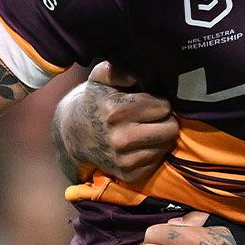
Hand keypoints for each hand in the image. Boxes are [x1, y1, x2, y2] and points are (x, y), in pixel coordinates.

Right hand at [59, 61, 177, 184]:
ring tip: (145, 130)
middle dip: (165, 120)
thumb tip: (134, 76)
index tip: (149, 103)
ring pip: (166, 145)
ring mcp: (125, 160)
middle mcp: (121, 138)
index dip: (159, 102)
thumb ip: (116, 70)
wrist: (73, 135)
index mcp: (116, 111)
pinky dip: (153, 153)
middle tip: (152, 117)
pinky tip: (140, 145)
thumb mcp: (99, 79)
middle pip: (170, 128)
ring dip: (160, 137)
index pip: (163, 107)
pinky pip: (157, 162)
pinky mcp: (128, 175)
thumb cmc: (94, 102)